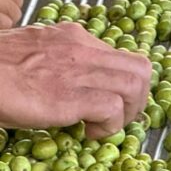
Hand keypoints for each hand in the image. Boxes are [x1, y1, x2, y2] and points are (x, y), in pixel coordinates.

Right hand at [0, 23, 151, 136]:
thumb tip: (71, 86)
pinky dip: (109, 125)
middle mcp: (81, 48)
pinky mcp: (69, 96)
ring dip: (127, 113)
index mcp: (72, 37)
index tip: (112, 102)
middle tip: (119, 117)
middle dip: (138, 98)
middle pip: (140, 68)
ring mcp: (77, 70)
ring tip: (105, 126)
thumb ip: (57, 62)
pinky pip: (112, 108)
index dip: (124, 83)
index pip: (121, 56)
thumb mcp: (30, 56)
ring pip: (135, 85)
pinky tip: (89, 133)